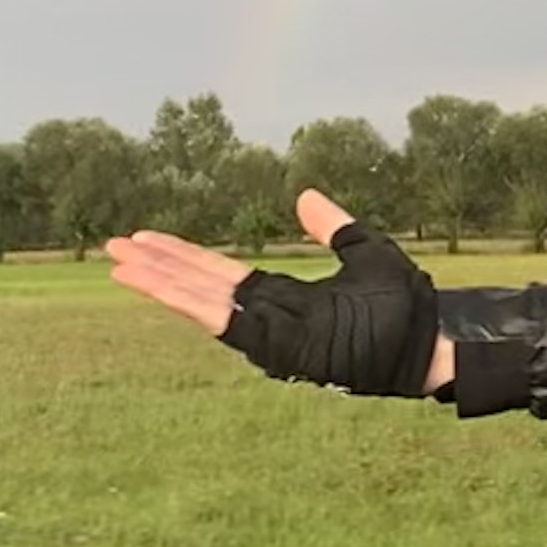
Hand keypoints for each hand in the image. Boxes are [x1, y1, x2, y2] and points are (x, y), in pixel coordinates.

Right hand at [107, 194, 455, 397]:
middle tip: (112, 248)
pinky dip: (199, 308)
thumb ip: (333, 227)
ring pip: (205, 308)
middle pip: (200, 288)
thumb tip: (305, 196)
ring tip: (121, 267)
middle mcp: (272, 316)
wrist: (434, 339)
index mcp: (284, 296)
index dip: (181, 255)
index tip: (144, 237)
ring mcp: (275, 336)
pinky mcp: (286, 351)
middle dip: (157, 268)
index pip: (219, 273)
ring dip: (163, 286)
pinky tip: (168, 291)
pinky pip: (234, 328)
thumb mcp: (366, 252)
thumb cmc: (406, 305)